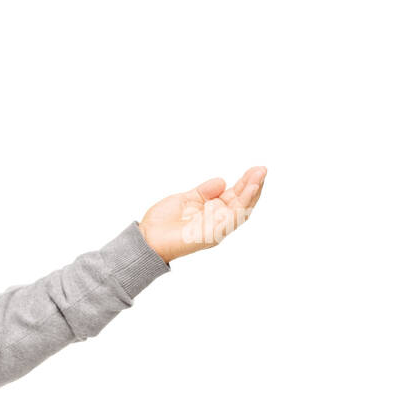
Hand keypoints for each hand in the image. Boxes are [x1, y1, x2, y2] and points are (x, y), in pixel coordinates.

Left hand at [138, 165, 266, 263]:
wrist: (146, 238)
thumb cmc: (162, 222)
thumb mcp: (186, 199)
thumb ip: (204, 191)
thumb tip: (222, 181)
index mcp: (211, 211)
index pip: (234, 196)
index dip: (245, 183)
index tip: (255, 170)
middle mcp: (217, 220)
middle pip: (242, 203)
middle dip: (253, 185)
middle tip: (262, 170)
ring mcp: (215, 228)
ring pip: (241, 211)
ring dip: (251, 194)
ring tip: (259, 178)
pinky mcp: (211, 235)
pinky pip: (230, 221)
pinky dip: (241, 206)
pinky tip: (247, 192)